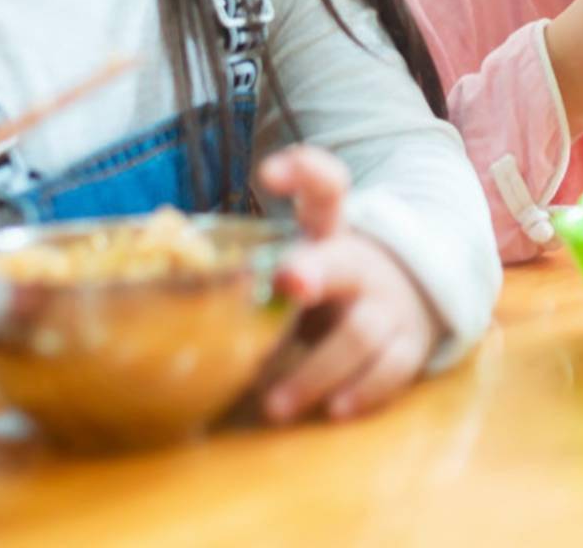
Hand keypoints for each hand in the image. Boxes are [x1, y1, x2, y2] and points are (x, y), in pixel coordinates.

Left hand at [258, 146, 441, 423]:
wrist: (408, 293)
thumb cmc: (329, 282)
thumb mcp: (300, 258)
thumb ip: (254, 270)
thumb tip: (173, 303)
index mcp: (328, 235)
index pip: (323, 188)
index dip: (302, 173)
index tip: (268, 173)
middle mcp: (361, 264)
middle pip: (341, 262)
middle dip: (315, 270)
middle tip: (288, 281)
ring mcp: (389, 305)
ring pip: (360, 334)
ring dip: (317, 371)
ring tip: (274, 405)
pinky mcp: (409, 343)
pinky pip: (391, 370)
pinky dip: (363, 392)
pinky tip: (334, 410)